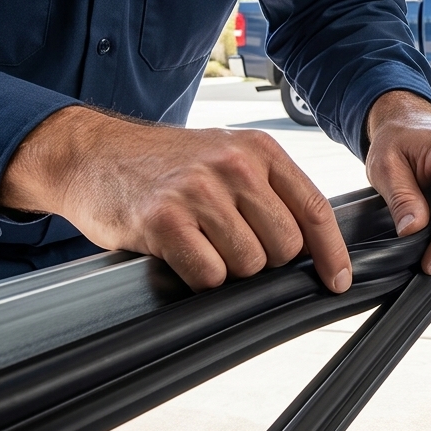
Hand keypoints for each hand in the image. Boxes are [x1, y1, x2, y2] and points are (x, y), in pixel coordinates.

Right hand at [0, 106, 351, 292]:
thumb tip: (313, 245)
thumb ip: (269, 190)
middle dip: (265, 260)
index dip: (332, 253)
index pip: (315, 210)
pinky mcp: (164, 220)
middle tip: (230, 246)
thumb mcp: (227, 157)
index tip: (337, 281)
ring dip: (228, 268)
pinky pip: (208, 275)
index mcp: (260, 149)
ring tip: (201, 243)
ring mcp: (199, 190)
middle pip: (285, 246)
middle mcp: (234, 165)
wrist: (94, 153)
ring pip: (249, 264)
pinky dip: (199, 277)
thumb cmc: (167, 163)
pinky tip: (181, 254)